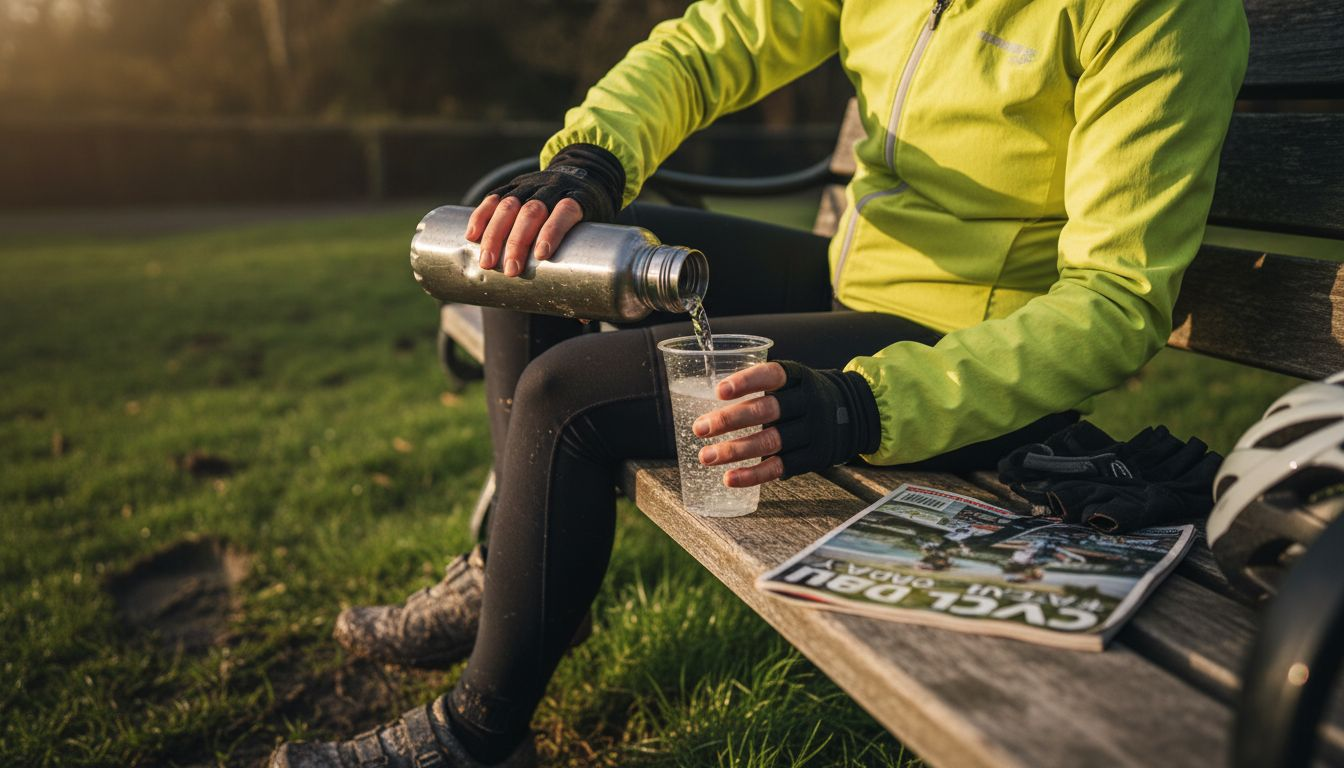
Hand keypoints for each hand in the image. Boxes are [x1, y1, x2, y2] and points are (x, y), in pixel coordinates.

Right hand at [463, 144, 624, 277]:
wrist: (584, 175)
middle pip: (532, 211)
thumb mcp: (597, 233)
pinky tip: (471, 235)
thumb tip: (584, 317)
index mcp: (578, 199)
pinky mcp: (514, 186)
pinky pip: (494, 197)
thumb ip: (592, 270)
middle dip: (517, 241)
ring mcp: (531, 185)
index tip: (541, 256)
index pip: (565, 211)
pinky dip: (481, 215)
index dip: (553, 230)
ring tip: (486, 261)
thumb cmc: (591, 215)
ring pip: (509, 204)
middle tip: (510, 270)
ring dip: (495, 233)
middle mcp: (553, 189)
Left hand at [692, 360, 881, 488]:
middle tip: (700, 428)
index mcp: (800, 378)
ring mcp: (813, 431)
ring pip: (770, 442)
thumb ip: (762, 388)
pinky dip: (752, 475)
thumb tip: (705, 399)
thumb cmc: (807, 397)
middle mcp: (808, 402)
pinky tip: (729, 478)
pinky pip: (780, 467)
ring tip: (706, 456)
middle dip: (729, 420)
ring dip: (734, 451)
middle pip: (767, 411)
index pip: (772, 375)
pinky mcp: (814, 457)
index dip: (746, 382)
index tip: (719, 391)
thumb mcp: (794, 381)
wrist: (855, 415)